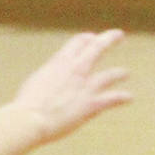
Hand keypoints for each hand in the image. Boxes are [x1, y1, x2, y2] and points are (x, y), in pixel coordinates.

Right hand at [10, 30, 130, 146]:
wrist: (29, 119)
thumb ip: (49, 76)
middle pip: (98, 48)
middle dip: (109, 39)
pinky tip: (129, 98)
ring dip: (119, 73)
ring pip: (110, 74)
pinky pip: (112, 98)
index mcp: (60, 62)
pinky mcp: (92, 103)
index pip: (78, 43)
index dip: (86, 39)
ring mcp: (86, 86)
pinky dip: (121, 98)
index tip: (91, 38)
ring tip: (125, 74)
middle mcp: (76, 69)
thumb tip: (51, 77)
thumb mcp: (36, 81)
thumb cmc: (26, 104)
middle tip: (119, 35)